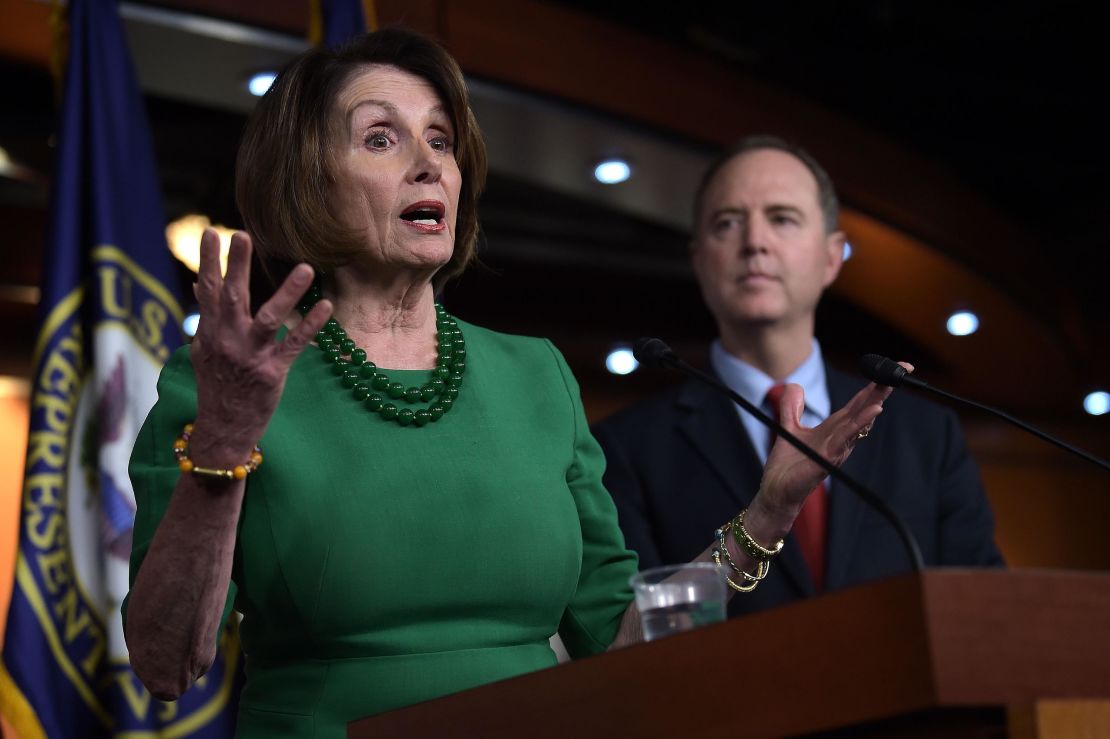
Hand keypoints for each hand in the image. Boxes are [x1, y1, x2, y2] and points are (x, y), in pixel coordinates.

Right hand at [189, 229, 331, 461]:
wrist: (223, 428)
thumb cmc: (217, 386)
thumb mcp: (203, 350)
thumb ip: (206, 317)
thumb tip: (200, 283)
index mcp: (210, 333)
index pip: (208, 290)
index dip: (209, 261)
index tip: (212, 232)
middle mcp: (227, 341)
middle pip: (232, 297)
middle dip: (236, 266)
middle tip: (242, 234)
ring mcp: (250, 356)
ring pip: (269, 318)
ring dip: (288, 292)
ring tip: (306, 267)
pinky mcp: (272, 372)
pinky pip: (294, 345)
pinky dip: (310, 326)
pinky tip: (326, 306)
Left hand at [753, 366, 910, 521]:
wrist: (776, 490)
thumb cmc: (788, 465)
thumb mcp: (789, 427)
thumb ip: (793, 407)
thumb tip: (794, 385)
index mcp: (835, 427)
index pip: (859, 402)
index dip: (874, 384)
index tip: (892, 367)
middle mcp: (841, 436)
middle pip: (866, 407)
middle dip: (883, 388)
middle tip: (903, 368)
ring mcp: (838, 447)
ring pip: (861, 420)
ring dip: (876, 402)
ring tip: (889, 384)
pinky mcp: (828, 457)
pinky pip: (848, 436)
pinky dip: (861, 422)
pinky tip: (874, 410)